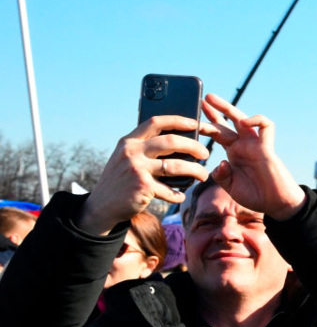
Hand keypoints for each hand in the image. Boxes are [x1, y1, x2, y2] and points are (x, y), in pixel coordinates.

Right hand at [77, 116, 214, 235]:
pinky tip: (181, 196)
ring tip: (203, 175)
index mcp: (129, 141)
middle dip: (194, 146)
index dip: (178, 120)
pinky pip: (170, 190)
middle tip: (206, 153)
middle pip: (171, 141)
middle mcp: (131, 152)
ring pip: (176, 166)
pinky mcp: (142, 187)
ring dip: (195, 171)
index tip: (196, 123)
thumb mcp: (126, 158)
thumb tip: (181, 141)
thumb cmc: (121, 180)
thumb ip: (145, 148)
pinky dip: (178, 195)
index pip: (156, 122)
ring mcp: (137, 169)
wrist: (101, 206)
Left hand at [200, 94, 304, 219]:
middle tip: (200, 100)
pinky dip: (256, 120)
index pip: (217, 133)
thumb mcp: (230, 187)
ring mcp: (255, 145)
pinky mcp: (267, 148)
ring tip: (212, 100)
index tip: (190, 119)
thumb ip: (221, 175)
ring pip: (242, 119)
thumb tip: (219, 162)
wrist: (276, 204)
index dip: (205, 125)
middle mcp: (243, 145)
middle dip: (213, 111)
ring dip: (227, 108)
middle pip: (227, 122)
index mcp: (233, 153)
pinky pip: (266, 127)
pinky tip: (244, 122)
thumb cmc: (255, 195)